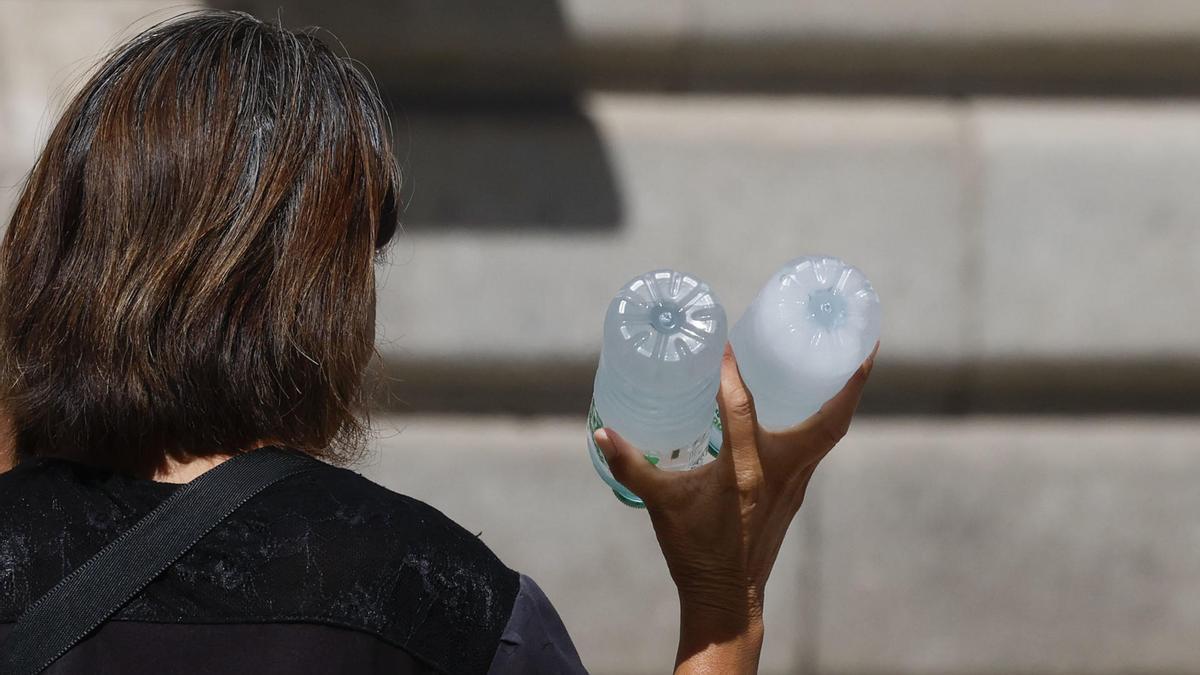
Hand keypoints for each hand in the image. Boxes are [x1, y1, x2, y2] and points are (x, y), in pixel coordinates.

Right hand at [593, 341, 877, 671]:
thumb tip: (600, 432)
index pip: (741, 407)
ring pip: (831, 431)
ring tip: (848, 358)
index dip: (730, 372)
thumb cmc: (694, 550)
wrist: (726, 599)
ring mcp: (796, 483)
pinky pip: (819, 445)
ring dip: (843, 396)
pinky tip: (812, 403)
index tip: (723, 342)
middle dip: (850, 380)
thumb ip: (630, 466)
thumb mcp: (660, 504)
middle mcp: (780, 472)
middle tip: (860, 339)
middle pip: (829, 420)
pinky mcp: (796, 491)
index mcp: (744, 471)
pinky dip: (823, 419)